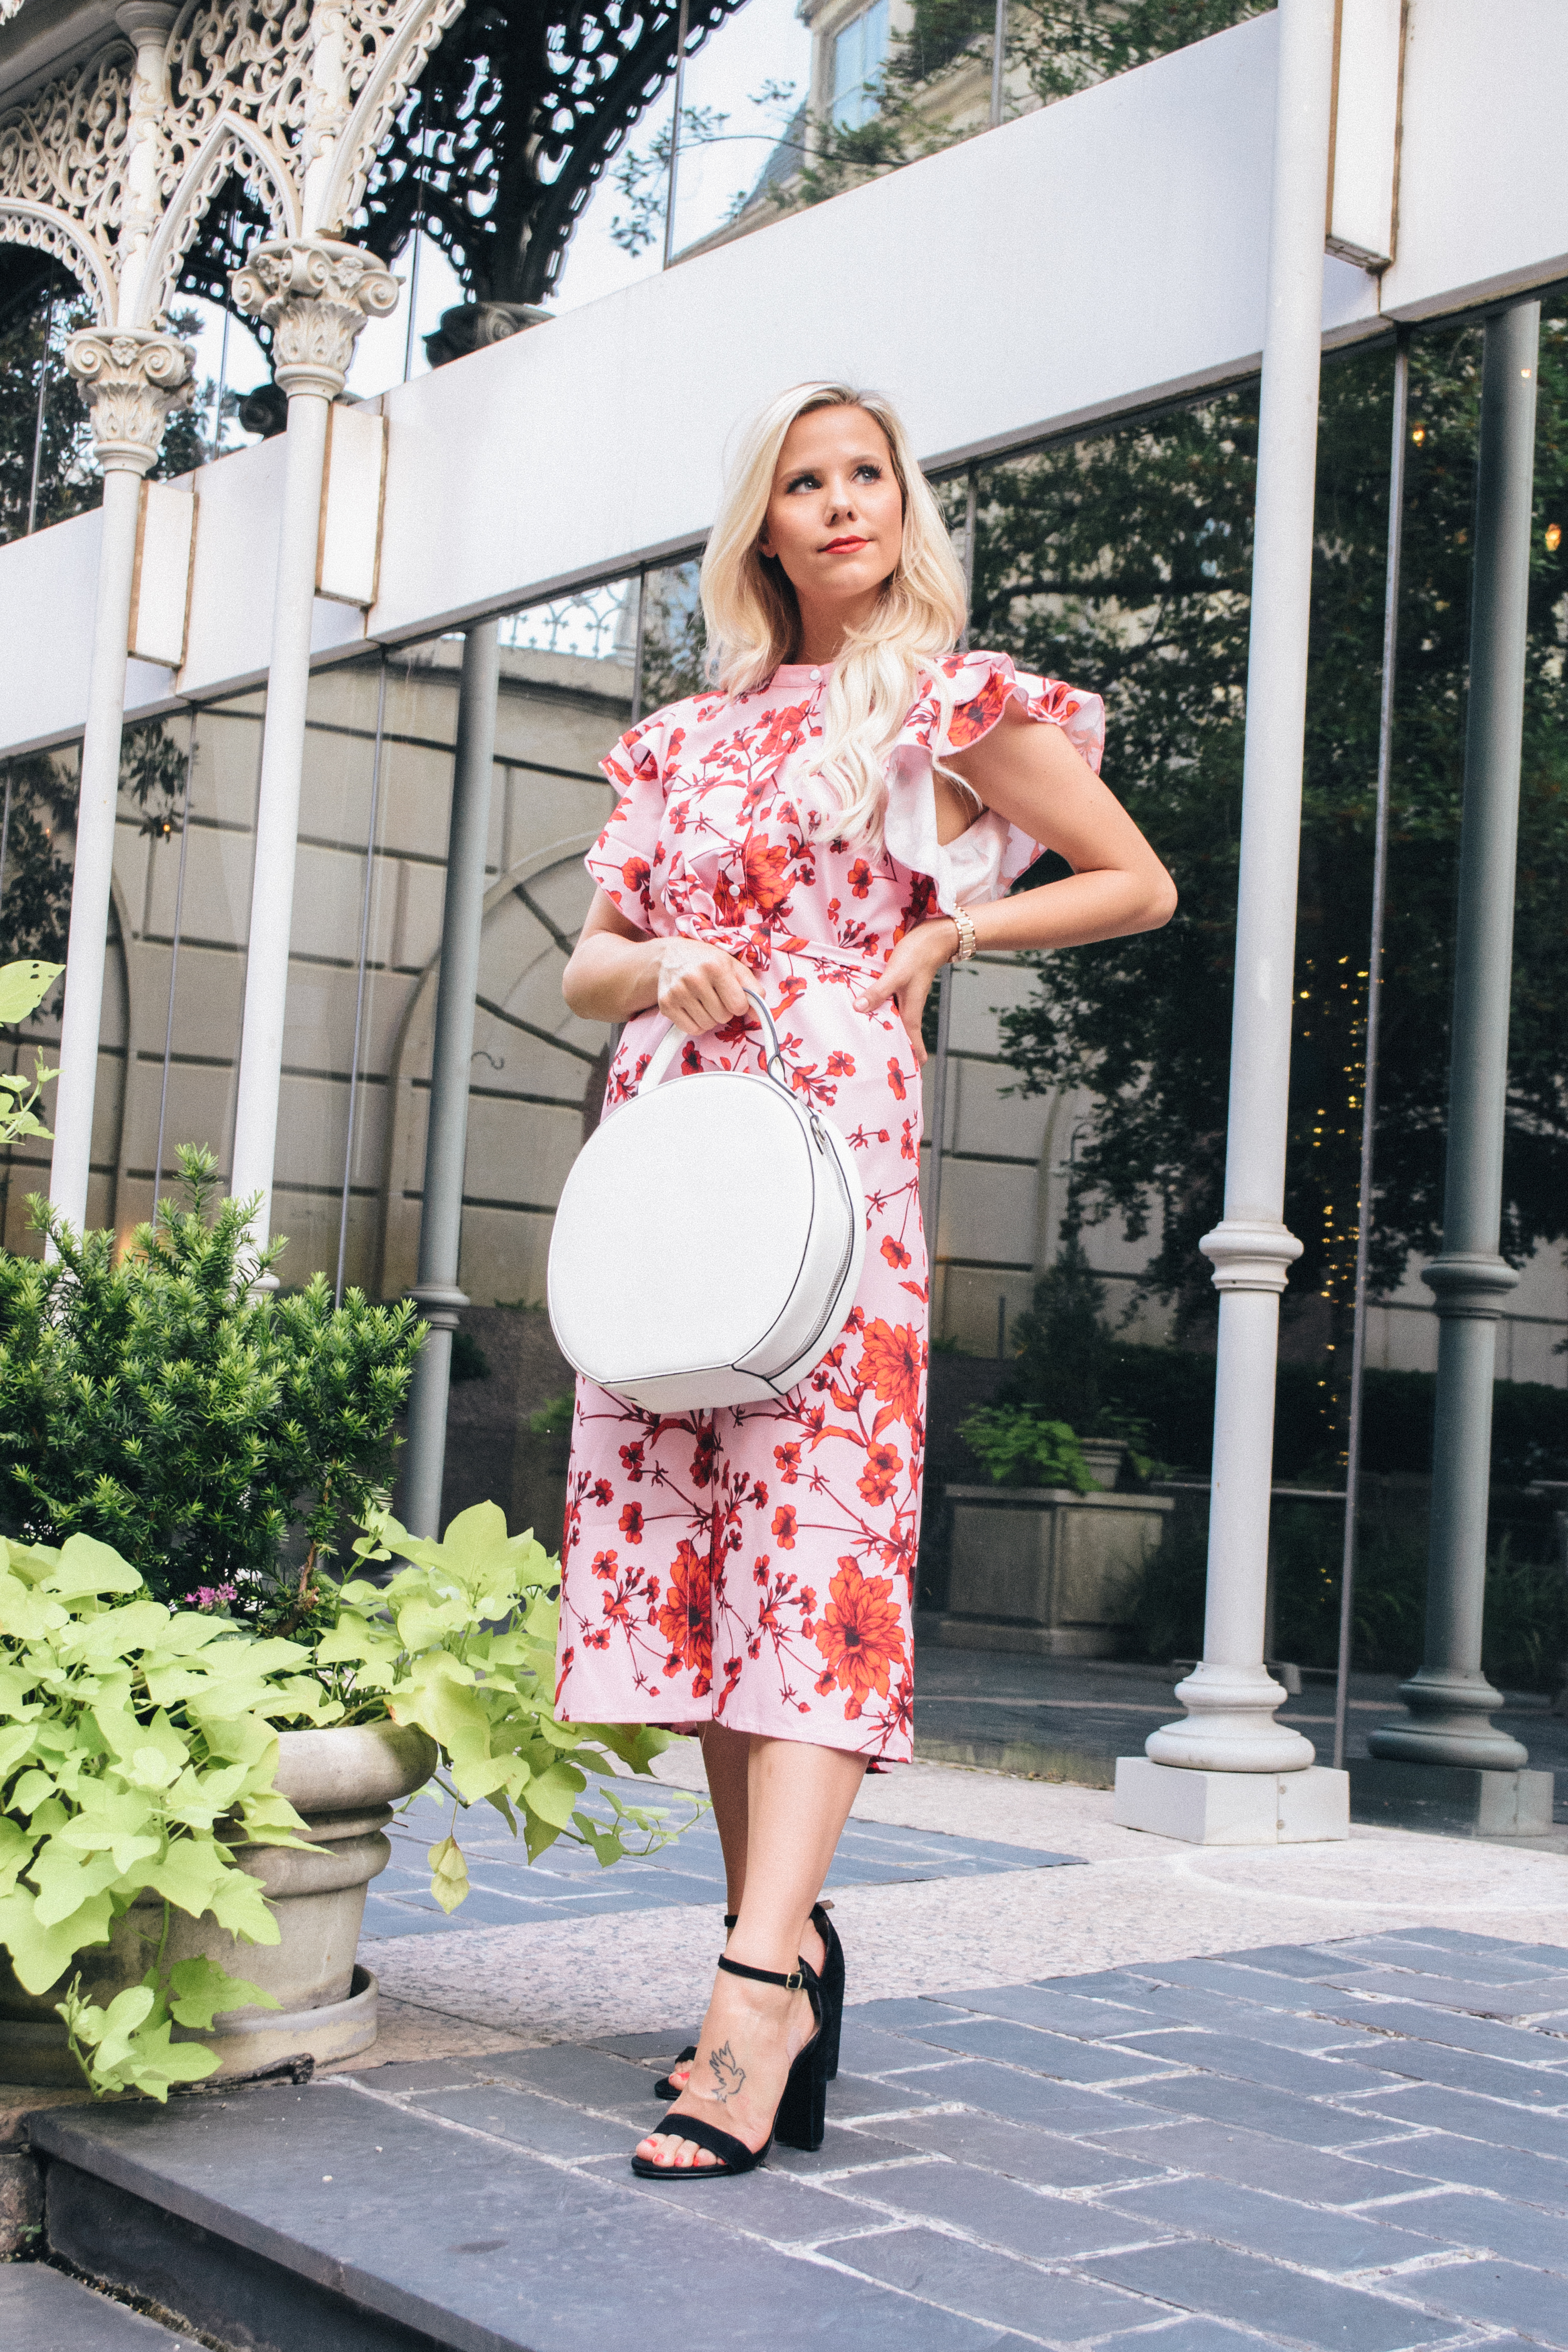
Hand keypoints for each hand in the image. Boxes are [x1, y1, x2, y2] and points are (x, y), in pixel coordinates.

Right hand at [656, 937, 750, 1036]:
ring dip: (710, 1018)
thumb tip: (759, 1015)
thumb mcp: (733, 966)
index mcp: (715, 966)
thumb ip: (752, 989)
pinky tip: (693, 1008)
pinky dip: (696, 1024)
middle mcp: (694, 978)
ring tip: (704, 1001)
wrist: (670, 956)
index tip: (732, 996)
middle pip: (723, 1017)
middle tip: (715, 996)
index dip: (739, 1004)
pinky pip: (691, 1030)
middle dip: (724, 1010)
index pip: (739, 1005)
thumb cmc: (706, 961)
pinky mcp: (666, 1004)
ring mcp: (678, 992)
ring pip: (707, 1025)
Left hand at [852, 920, 953, 1065]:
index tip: (905, 1077)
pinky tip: (866, 1012)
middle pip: (903, 1037)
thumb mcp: (896, 974)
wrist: (936, 936)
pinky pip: (889, 1007)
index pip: (913, 1044)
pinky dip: (880, 1014)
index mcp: (911, 1012)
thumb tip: (859, 1009)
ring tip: (868, 1045)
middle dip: (894, 1052)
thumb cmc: (919, 954)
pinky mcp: (900, 988)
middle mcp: (909, 1009)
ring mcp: (905, 999)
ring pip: (895, 1022)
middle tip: (878, 1067)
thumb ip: (878, 992)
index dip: (910, 1062)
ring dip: (886, 1033)